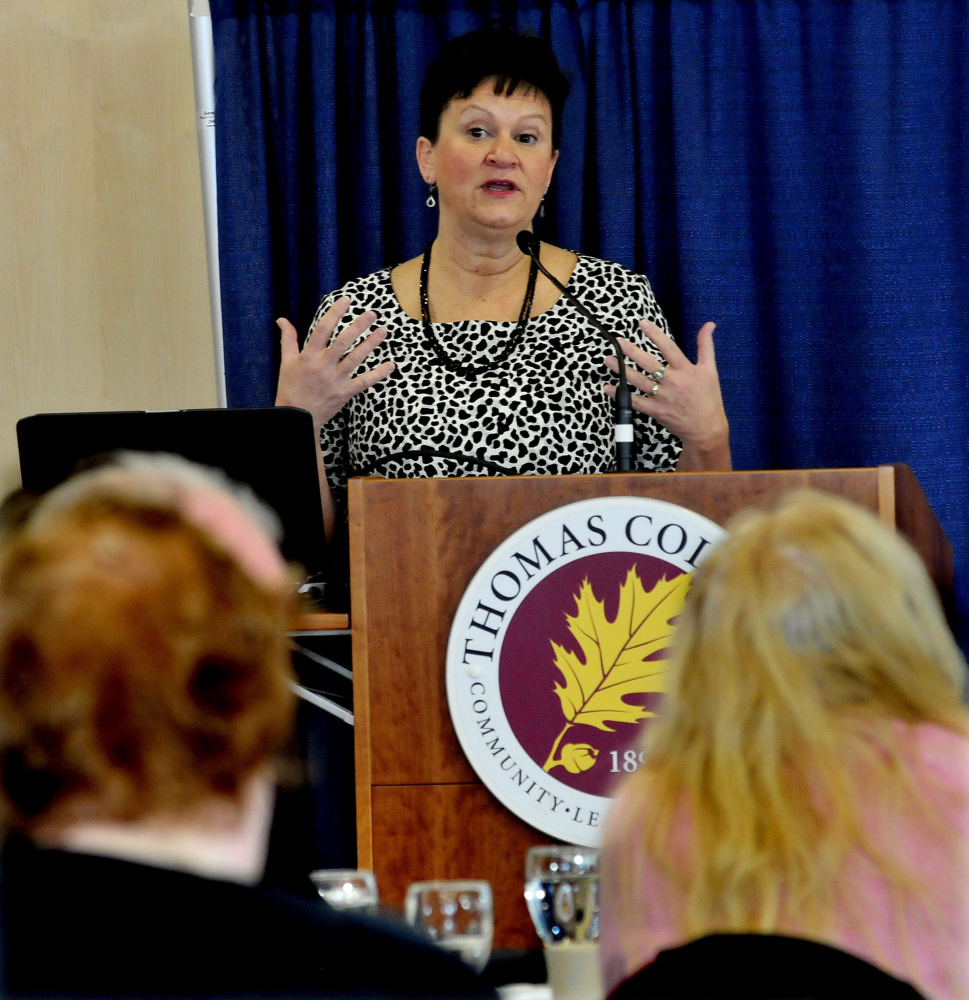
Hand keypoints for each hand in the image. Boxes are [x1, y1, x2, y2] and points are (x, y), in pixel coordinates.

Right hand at [274, 297, 395, 431]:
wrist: (296, 418)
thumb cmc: (290, 388)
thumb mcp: (286, 362)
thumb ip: (288, 339)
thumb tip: (282, 319)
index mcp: (308, 356)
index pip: (322, 329)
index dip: (335, 314)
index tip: (347, 300)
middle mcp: (323, 365)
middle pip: (343, 342)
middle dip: (358, 326)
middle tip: (372, 314)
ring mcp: (335, 380)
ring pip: (356, 359)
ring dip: (370, 344)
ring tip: (383, 331)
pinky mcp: (345, 393)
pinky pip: (364, 382)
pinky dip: (378, 374)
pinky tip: (391, 365)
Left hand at [603, 320, 730, 469]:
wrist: (706, 428)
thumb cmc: (709, 398)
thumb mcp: (710, 369)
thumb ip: (706, 345)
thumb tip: (709, 324)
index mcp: (686, 370)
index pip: (669, 348)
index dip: (655, 334)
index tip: (642, 323)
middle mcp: (673, 382)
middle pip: (649, 363)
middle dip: (632, 351)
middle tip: (618, 342)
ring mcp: (663, 397)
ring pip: (639, 381)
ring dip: (622, 370)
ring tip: (608, 360)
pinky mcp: (656, 411)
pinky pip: (635, 402)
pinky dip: (621, 395)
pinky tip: (609, 388)